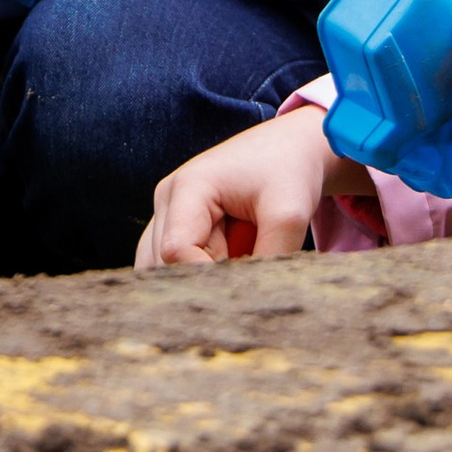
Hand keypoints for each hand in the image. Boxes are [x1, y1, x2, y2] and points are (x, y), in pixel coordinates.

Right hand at [136, 108, 364, 268]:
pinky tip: (224, 271)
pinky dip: (194, 277)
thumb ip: (270, 258)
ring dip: (197, 280)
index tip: (247, 285)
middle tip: (246, 280)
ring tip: (235, 271)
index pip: (177, 252)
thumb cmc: (287, 172)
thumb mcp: (289, 213)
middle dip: (203, 281)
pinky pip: (170, 265)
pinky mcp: (174, 224)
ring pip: (162, 269)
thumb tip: (256, 302)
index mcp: (188, 186)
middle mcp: (167, 198)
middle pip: (165, 264)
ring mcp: (167, 211)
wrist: (289, 149)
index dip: (208, 278)